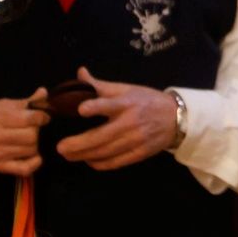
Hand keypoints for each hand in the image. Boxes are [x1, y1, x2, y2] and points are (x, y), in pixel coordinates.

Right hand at [0, 90, 48, 175]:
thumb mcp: (3, 105)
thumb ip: (26, 102)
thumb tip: (44, 93)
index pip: (29, 119)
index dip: (41, 117)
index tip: (42, 116)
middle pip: (32, 136)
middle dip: (37, 130)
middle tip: (34, 128)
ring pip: (31, 151)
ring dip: (35, 144)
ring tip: (29, 138)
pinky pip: (24, 169)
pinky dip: (34, 163)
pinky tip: (35, 155)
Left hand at [55, 66, 177, 169]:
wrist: (176, 118)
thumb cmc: (146, 100)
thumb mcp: (126, 89)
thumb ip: (100, 85)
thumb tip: (79, 72)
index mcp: (127, 102)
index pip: (110, 104)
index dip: (96, 106)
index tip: (81, 109)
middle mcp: (131, 122)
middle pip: (103, 136)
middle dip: (80, 144)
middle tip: (61, 147)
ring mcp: (136, 140)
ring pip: (106, 152)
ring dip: (85, 155)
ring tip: (68, 155)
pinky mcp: (140, 154)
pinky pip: (116, 162)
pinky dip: (100, 163)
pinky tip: (88, 161)